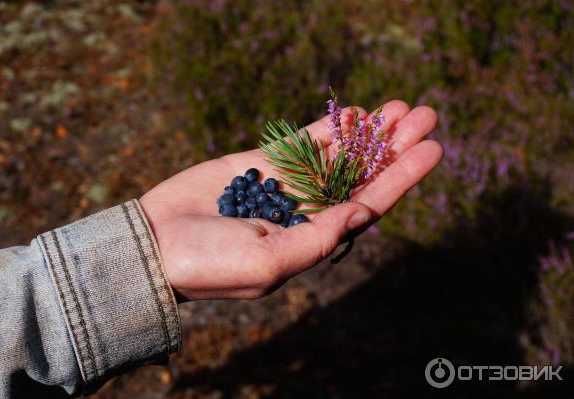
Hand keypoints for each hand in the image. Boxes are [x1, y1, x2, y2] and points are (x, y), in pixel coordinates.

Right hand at [139, 101, 441, 301]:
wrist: (153, 246)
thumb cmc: (208, 265)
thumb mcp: (267, 264)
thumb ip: (315, 240)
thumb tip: (361, 214)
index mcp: (314, 240)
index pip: (368, 205)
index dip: (402, 178)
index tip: (433, 149)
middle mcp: (306, 212)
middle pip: (361, 175)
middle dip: (393, 146)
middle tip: (426, 115)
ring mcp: (285, 186)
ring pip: (336, 155)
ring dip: (368, 132)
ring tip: (400, 106)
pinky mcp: (260, 165)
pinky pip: (300, 143)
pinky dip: (327, 129)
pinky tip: (354, 112)